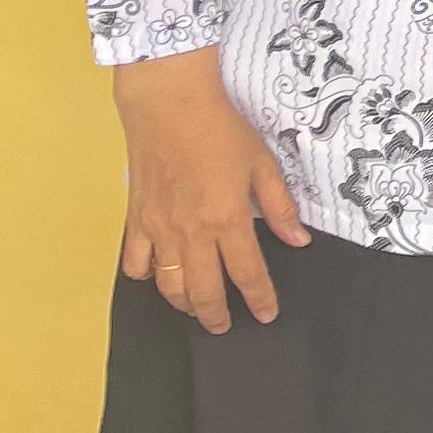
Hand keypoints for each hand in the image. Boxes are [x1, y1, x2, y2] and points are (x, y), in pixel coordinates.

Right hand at [114, 51, 306, 333]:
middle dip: (217, 316)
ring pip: (168, 285)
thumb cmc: (220, 130)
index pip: (248, 274)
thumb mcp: (263, 165)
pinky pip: (135, 262)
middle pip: (203, 291)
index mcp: (227, 219)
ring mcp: (158, 229)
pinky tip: (158, 276)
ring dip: (183, 304)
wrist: (169, 105)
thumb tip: (298, 240)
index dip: (260, 299)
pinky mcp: (135, 220)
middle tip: (226, 326)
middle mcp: (191, 232)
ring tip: (196, 308)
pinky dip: (147, 276)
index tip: (267, 315)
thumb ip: (280, 207)